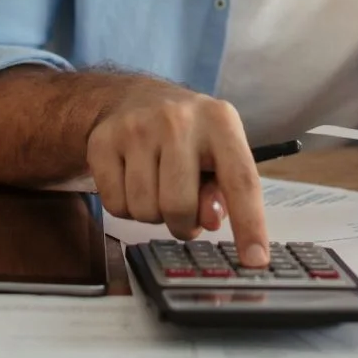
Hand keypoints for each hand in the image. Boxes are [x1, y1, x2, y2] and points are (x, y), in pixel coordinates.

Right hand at [85, 82, 269, 266]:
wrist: (135, 96)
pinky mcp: (102, 141)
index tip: (255, 260)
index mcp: (220, 122)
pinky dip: (126, 208)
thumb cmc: (188, 135)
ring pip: (145, 210)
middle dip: (182, 224)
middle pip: (180, 206)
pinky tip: (133, 182)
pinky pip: (115, 206)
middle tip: (183, 211)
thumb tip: (208, 220)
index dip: (249, 225)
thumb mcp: (218, 153)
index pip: (240, 181)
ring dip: (153, 215)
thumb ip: (222, 191)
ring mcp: (136, 128)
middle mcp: (178, 120)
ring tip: (158, 189)